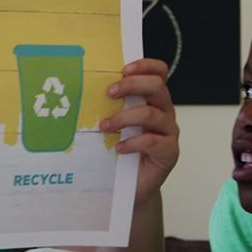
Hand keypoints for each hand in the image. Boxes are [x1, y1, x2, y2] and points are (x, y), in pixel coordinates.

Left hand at [99, 58, 178, 205]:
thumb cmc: (121, 151)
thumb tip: (83, 89)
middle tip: (110, 92)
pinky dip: (133, 142)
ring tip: (105, 126)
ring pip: (152, 114)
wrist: (130, 185)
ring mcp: (168, 132)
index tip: (123, 69)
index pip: (159, 73)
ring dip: (124, 117)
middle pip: (157, 87)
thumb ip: (109, 106)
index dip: (145, 66)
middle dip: (132, 86)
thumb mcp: (113, 124)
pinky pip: (153, 141)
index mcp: (152, 100)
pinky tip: (119, 148)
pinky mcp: (169, 152)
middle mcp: (164, 112)